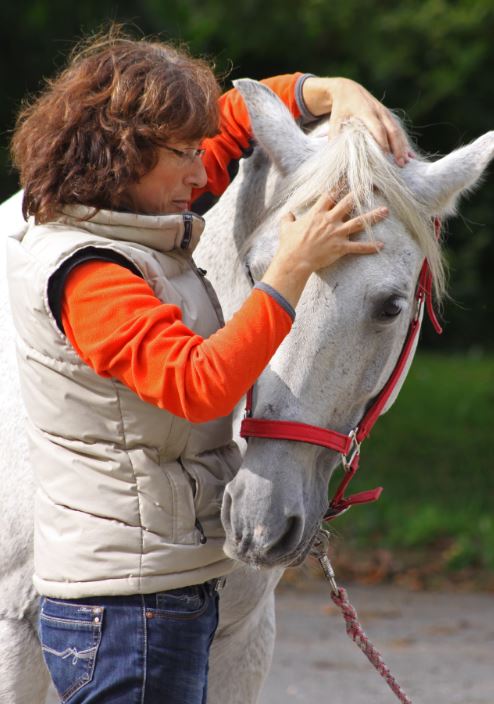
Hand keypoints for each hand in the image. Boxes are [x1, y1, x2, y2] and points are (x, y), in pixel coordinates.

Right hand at [262, 191, 386, 307]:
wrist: (295, 260)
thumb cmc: (289, 244)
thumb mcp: (285, 227)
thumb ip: (288, 218)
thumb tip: (289, 214)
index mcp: (317, 213)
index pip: (330, 194)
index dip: (339, 184)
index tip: (347, 176)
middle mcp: (329, 220)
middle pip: (348, 203)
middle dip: (360, 193)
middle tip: (371, 185)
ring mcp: (337, 233)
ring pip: (359, 222)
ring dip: (373, 216)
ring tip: (385, 211)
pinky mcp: (341, 247)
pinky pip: (358, 247)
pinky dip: (370, 247)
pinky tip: (381, 245)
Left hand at [302, 76, 409, 166]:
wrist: (347, 89)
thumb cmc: (340, 108)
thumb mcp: (334, 120)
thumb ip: (335, 136)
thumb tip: (334, 156)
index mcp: (365, 111)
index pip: (377, 128)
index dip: (382, 143)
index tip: (384, 157)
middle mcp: (378, 111)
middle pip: (392, 130)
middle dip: (397, 147)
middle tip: (400, 163)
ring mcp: (385, 112)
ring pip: (398, 130)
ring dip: (403, 146)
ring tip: (407, 161)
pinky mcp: (388, 115)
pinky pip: (398, 129)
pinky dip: (404, 142)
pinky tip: (410, 154)